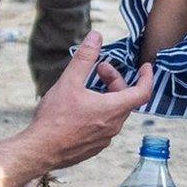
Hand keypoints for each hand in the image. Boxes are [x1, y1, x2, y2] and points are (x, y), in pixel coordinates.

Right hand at [26, 31, 152, 169]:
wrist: (40, 150)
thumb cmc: (55, 118)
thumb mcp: (69, 82)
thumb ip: (85, 57)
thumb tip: (96, 36)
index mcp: (112, 109)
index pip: (142, 92)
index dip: (147, 77)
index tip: (145, 67)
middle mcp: (113, 126)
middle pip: (125, 99)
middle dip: (115, 80)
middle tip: (98, 69)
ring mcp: (104, 139)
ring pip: (114, 112)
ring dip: (106, 96)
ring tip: (87, 87)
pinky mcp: (94, 148)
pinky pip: (104, 126)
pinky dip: (99, 111)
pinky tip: (80, 108)